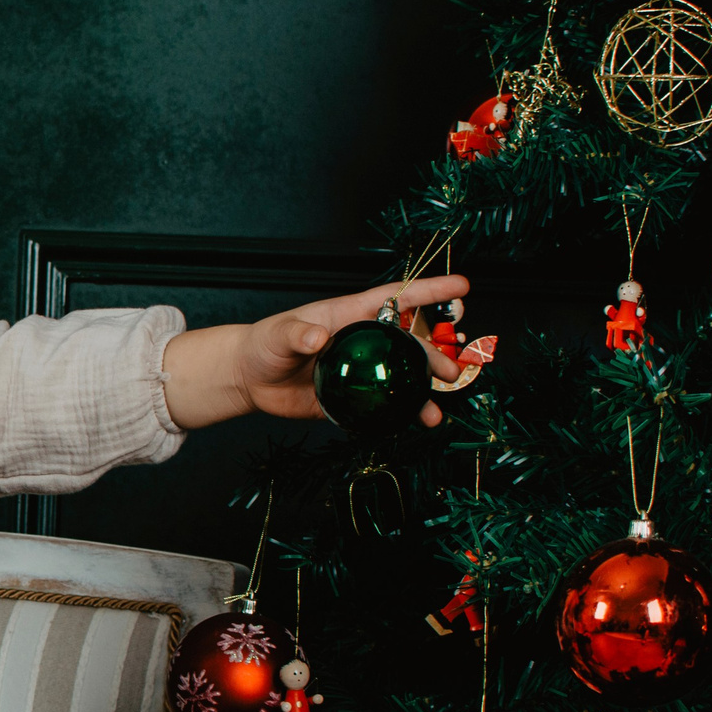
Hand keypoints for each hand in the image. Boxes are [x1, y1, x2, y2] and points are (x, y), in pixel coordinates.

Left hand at [160, 273, 469, 430]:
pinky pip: (381, 406)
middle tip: (451, 373)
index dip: (429, 290)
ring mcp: (361, 370)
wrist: (249, 379)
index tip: (462, 287)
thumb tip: (318, 337)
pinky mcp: (352, 398)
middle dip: (434, 356)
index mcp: (351, 315)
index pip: (397, 298)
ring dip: (421, 395)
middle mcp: (364, 341)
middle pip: (408, 345)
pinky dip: (398, 416)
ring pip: (401, 379)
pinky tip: (411, 425)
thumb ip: (299, 334)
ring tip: (434, 412)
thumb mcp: (279, 335)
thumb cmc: (264, 345)